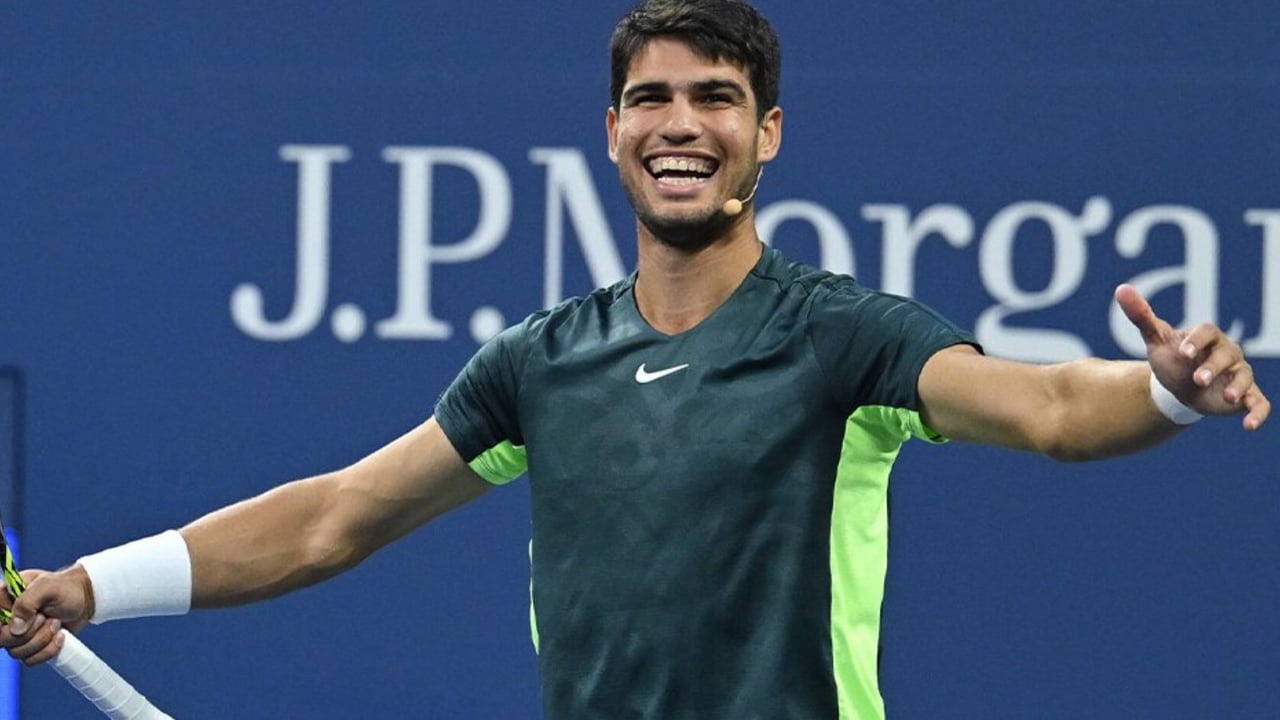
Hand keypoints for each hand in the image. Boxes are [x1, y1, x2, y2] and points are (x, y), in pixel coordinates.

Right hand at [0, 566, 94, 665]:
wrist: (85, 599)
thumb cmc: (66, 588)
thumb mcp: (48, 587)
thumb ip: (27, 602)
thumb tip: (15, 629)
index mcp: (5, 598)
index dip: (4, 624)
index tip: (27, 619)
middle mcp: (7, 618)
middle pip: (2, 639)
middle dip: (30, 632)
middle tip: (46, 618)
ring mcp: (17, 634)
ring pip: (16, 652)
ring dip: (42, 640)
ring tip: (56, 623)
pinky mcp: (30, 646)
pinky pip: (29, 660)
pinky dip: (47, 651)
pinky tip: (59, 636)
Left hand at [1115, 284, 1269, 430]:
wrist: (1179, 386)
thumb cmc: (1171, 358)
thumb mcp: (1155, 338)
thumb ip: (1141, 315)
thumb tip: (1121, 289)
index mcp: (1207, 337)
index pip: (1207, 332)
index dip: (1197, 341)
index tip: (1183, 353)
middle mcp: (1227, 353)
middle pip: (1227, 354)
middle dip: (1213, 366)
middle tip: (1197, 379)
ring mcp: (1237, 375)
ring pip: (1245, 377)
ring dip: (1238, 387)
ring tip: (1227, 398)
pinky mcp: (1245, 397)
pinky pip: (1259, 403)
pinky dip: (1258, 413)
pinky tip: (1249, 426)